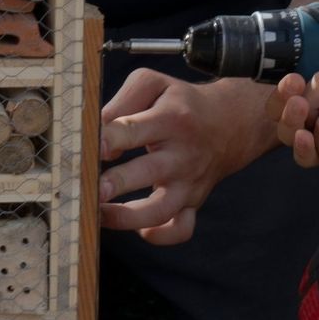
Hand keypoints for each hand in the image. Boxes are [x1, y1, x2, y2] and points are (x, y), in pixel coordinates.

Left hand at [98, 70, 258, 245]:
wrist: (229, 123)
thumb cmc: (180, 103)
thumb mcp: (154, 84)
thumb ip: (122, 101)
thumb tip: (97, 135)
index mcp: (171, 118)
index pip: (134, 129)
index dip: (108, 138)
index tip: (88, 145)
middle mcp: (182, 153)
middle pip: (149, 171)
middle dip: (117, 183)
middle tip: (92, 188)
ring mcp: (189, 182)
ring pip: (162, 210)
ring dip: (128, 218)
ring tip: (100, 214)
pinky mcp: (193, 202)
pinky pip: (181, 228)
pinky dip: (160, 235)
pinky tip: (139, 229)